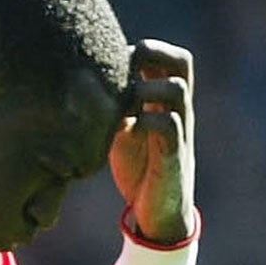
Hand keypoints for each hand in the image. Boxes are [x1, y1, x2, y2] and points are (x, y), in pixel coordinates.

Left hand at [111, 39, 194, 244]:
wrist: (159, 214)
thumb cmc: (139, 169)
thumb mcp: (124, 129)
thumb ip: (114, 105)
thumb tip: (82, 81)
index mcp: (168, 102)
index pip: (171, 57)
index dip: (145, 50)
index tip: (118, 67)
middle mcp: (180, 112)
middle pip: (183, 62)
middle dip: (150, 56)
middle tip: (123, 74)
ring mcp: (181, 133)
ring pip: (177, 88)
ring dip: (143, 89)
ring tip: (122, 107)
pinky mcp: (174, 156)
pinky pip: (168, 124)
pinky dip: (143, 120)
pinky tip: (125, 131)